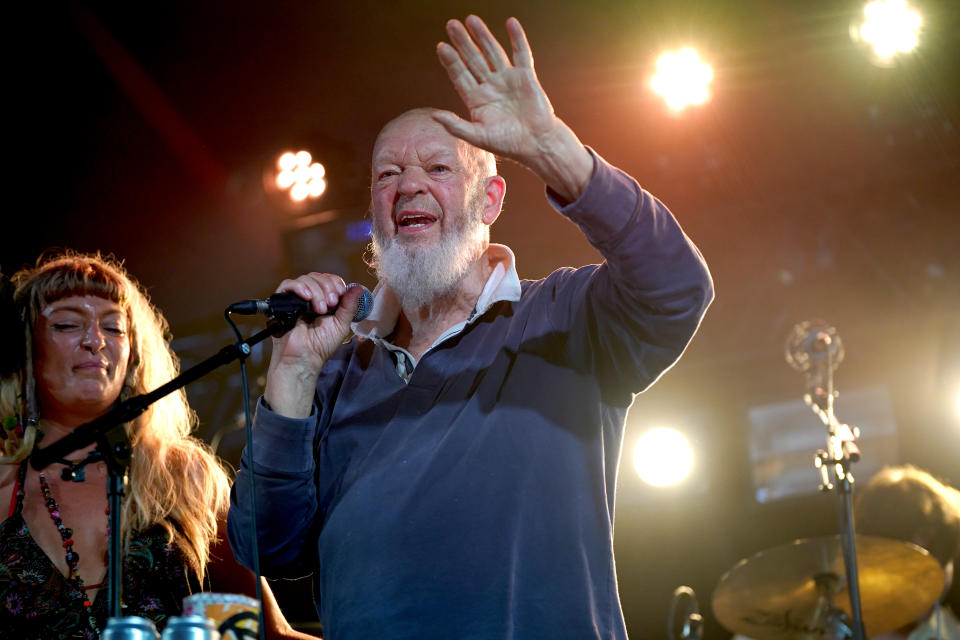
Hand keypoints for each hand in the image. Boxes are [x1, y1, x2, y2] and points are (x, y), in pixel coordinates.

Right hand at [264, 274, 363, 417]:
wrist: (304, 357)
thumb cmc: (321, 346)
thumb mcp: (341, 325)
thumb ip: (349, 306)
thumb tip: (358, 288)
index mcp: (325, 301)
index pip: (329, 280)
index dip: (335, 283)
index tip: (340, 293)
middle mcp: (310, 298)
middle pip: (318, 277)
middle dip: (327, 287)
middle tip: (331, 303)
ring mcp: (297, 299)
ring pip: (305, 279)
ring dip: (316, 291)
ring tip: (320, 309)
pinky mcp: (283, 302)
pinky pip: (288, 284)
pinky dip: (299, 288)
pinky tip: (306, 298)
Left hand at [434, 15, 592, 200]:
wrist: (537, 144)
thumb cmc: (508, 143)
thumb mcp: (478, 137)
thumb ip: (456, 126)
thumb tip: (434, 116)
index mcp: (477, 100)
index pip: (460, 76)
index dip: (451, 61)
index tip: (441, 47)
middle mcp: (490, 86)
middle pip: (473, 59)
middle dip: (463, 43)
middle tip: (451, 25)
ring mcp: (507, 79)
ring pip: (493, 53)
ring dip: (483, 36)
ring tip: (472, 19)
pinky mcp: (526, 76)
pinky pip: (521, 54)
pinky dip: (517, 38)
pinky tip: (511, 23)